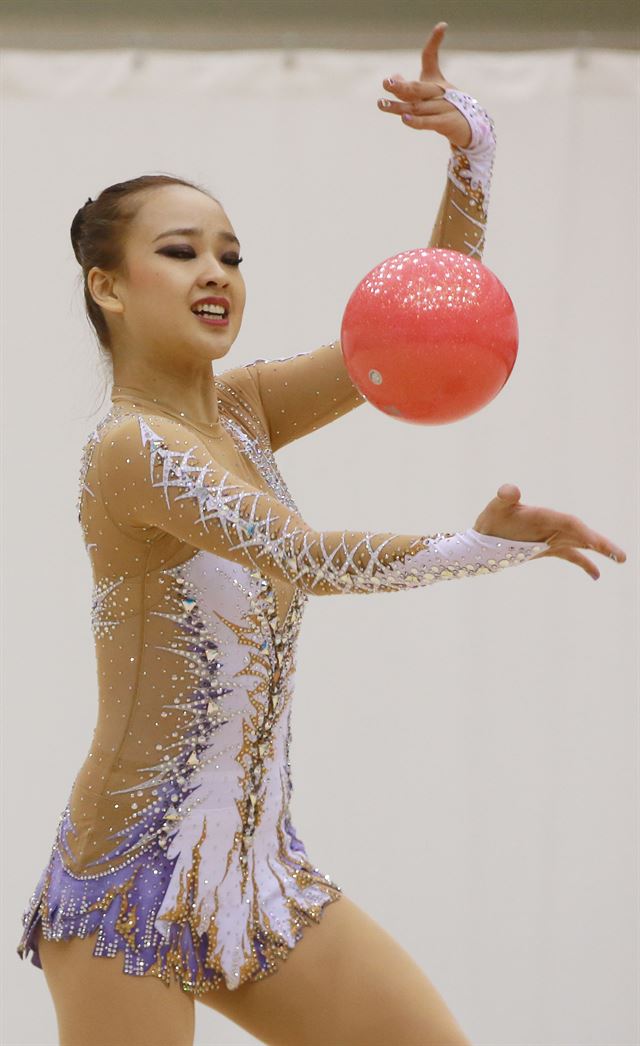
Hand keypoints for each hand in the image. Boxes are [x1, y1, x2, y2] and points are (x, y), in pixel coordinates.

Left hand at [377, 22, 472, 148]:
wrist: (468, 127)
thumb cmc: (445, 107)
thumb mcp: (429, 94)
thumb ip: (409, 86)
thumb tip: (393, 77)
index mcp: (434, 81)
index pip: (431, 57)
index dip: (435, 41)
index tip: (442, 26)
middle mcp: (438, 93)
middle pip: (417, 88)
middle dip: (401, 86)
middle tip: (387, 83)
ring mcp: (443, 108)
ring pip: (417, 107)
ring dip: (399, 107)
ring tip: (382, 104)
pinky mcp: (446, 123)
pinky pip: (428, 122)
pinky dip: (416, 121)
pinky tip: (404, 119)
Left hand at [473, 484, 626, 579]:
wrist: (485, 536)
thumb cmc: (492, 520)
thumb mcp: (496, 508)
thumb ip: (504, 497)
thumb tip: (509, 490)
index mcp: (544, 516)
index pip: (568, 522)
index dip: (582, 531)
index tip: (593, 541)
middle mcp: (553, 525)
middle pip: (582, 533)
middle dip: (600, 544)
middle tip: (620, 555)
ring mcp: (553, 537)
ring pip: (581, 544)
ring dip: (600, 551)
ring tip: (621, 559)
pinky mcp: (549, 549)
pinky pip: (572, 555)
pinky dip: (585, 564)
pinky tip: (596, 575)